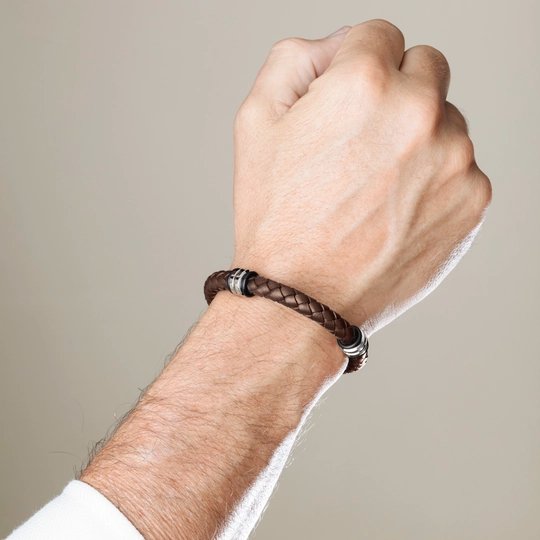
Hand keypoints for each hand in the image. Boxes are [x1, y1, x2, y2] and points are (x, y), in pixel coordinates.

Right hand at [231, 20, 491, 333]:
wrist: (303, 297)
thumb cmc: (276, 218)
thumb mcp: (256, 122)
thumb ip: (295, 59)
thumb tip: (339, 47)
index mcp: (364, 84)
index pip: (379, 35)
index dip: (353, 65)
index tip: (343, 100)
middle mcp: (419, 113)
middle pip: (424, 66)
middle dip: (394, 90)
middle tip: (360, 142)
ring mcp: (455, 159)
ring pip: (445, 119)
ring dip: (416, 137)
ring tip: (373, 186)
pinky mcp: (472, 200)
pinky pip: (460, 167)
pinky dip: (433, 179)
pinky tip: (395, 210)